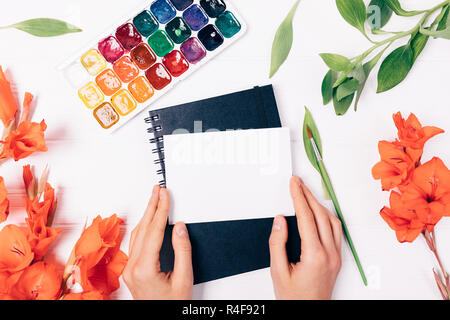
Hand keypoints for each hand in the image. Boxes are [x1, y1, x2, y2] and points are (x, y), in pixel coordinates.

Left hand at [123, 185, 192, 299]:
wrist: (161, 318)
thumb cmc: (172, 305)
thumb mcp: (184, 279)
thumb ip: (182, 251)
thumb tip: (179, 227)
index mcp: (144, 269)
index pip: (153, 231)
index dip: (160, 210)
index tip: (165, 195)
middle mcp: (133, 268)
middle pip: (143, 229)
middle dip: (152, 206)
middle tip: (158, 189)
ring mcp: (130, 269)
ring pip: (137, 235)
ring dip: (147, 215)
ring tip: (154, 199)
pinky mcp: (132, 270)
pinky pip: (137, 243)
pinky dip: (144, 227)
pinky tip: (149, 220)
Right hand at [269, 176, 341, 299]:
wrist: (308, 313)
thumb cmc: (294, 298)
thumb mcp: (277, 271)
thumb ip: (277, 244)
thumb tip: (280, 220)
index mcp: (314, 256)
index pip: (306, 218)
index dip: (298, 198)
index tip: (294, 184)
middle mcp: (329, 254)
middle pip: (321, 216)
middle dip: (308, 196)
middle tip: (298, 183)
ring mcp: (336, 256)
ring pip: (332, 221)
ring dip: (319, 205)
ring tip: (306, 194)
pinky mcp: (337, 259)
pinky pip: (336, 231)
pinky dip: (327, 217)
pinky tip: (319, 213)